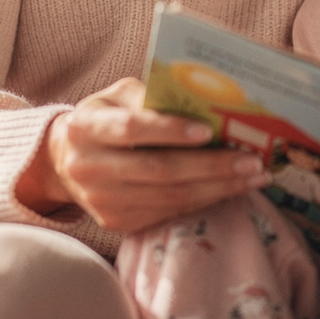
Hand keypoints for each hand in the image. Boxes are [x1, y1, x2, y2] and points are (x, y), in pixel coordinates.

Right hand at [14, 78, 269, 233]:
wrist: (66, 160)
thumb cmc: (106, 117)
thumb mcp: (119, 96)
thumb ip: (151, 96)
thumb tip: (205, 104)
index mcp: (85, 127)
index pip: (131, 129)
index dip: (169, 130)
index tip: (207, 130)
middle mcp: (88, 167)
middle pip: (158, 170)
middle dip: (211, 166)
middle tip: (251, 160)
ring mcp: (101, 201)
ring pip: (169, 197)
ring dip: (218, 188)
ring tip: (253, 176)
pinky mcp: (116, 222)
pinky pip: (168, 212)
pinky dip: (204, 201)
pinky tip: (230, 189)